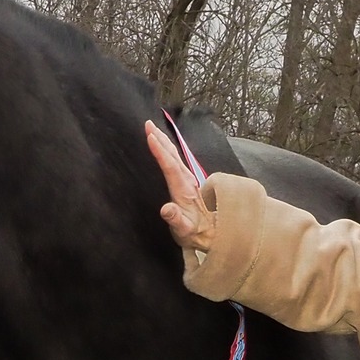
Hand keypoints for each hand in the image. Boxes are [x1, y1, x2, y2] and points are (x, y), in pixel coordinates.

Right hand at [144, 121, 216, 253]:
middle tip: (147, 124)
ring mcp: (188, 181)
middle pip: (172, 155)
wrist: (212, 234)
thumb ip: (176, 220)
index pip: (170, 166)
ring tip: (153, 129)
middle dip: (160, 139)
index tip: (150, 136)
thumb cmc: (194, 233)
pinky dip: (168, 150)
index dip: (160, 151)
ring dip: (164, 141)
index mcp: (183, 190)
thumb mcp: (185, 230)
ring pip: (175, 156)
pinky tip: (165, 146)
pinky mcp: (187, 183)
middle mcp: (187, 181)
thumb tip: (166, 210)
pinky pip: (176, 161)